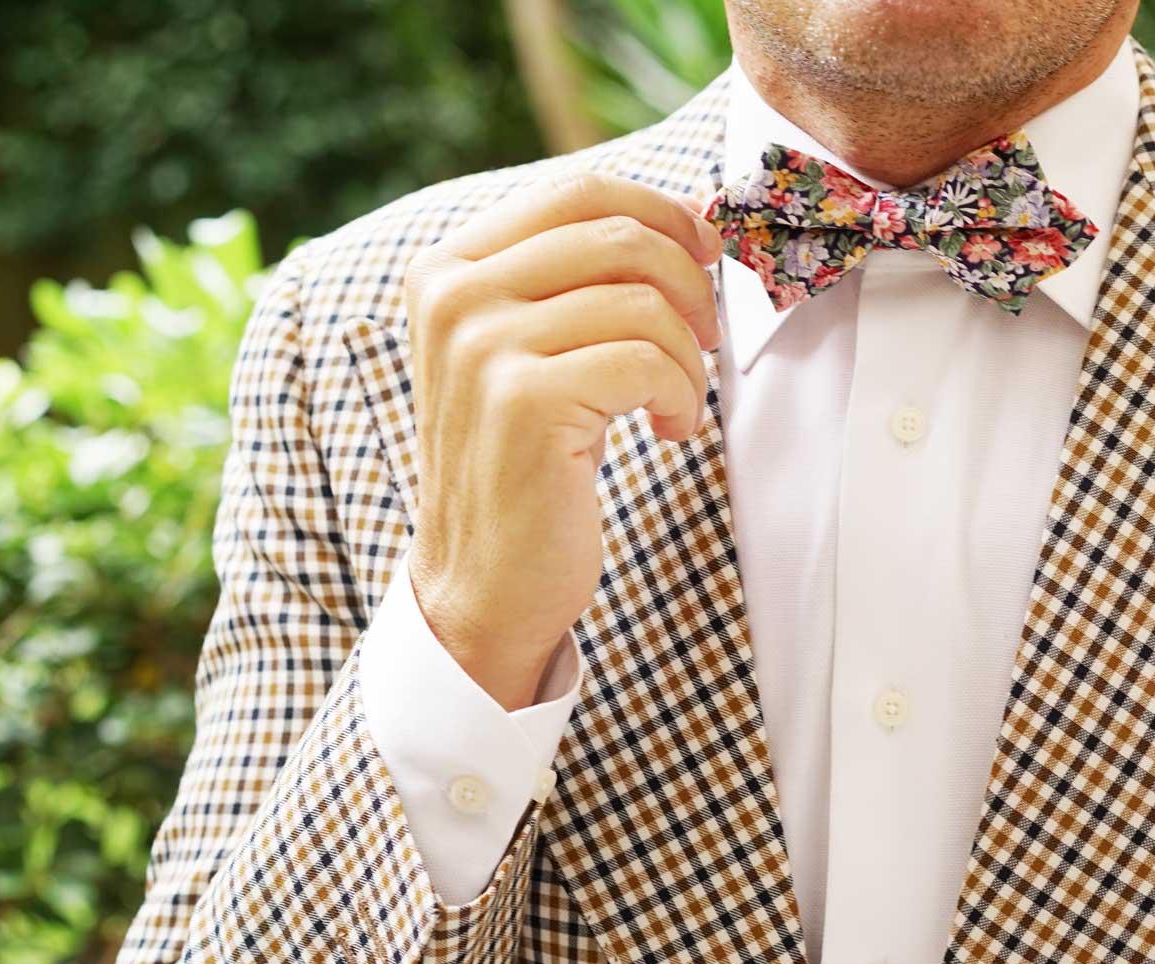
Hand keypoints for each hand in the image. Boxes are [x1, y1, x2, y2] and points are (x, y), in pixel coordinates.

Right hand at [401, 172, 724, 707]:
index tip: (705, 254)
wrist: (482, 581)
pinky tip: (668, 430)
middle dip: (689, 285)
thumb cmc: (526, 463)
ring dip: (688, 357)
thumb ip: (581, 279)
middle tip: (704, 342)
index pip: (577, 191)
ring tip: (677, 402)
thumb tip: (693, 214)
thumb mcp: (536, 351)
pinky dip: (681, 395)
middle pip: (619, 234)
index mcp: (448, 266)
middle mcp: (453, 294)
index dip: (662, 213)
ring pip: (643, 301)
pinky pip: (648, 360)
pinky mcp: (524, 400)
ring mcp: (482, 345)